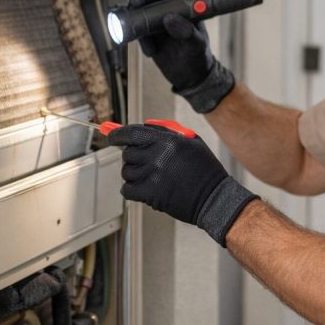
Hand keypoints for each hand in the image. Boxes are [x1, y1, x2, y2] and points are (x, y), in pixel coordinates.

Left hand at [108, 123, 258, 245]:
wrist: (214, 198)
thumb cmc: (204, 169)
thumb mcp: (190, 141)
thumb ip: (165, 130)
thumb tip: (142, 126)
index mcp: (167, 140)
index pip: (131, 133)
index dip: (116, 134)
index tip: (111, 136)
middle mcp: (158, 156)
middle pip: (127, 153)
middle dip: (132, 156)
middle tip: (144, 161)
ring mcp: (153, 176)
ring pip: (126, 171)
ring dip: (133, 174)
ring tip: (150, 177)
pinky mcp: (151, 194)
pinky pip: (127, 189)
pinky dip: (131, 189)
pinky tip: (142, 189)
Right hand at [129, 0, 213, 89]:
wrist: (190, 77)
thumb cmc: (199, 58)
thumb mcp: (197, 46)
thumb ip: (187, 31)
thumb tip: (170, 18)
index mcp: (187, 7)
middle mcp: (171, 10)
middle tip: (135, 5)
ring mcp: (158, 21)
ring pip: (141, 10)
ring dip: (136, 19)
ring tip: (143, 37)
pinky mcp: (149, 34)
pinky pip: (137, 29)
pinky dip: (138, 38)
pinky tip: (150, 51)